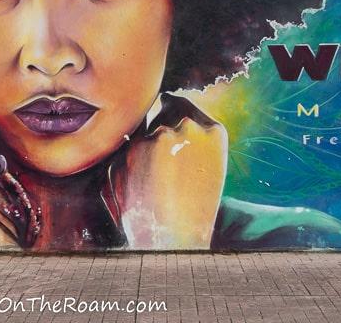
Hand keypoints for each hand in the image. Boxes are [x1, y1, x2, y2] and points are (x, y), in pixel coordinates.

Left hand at [107, 95, 227, 248]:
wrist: (172, 240)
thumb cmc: (193, 207)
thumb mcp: (209, 163)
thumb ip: (192, 132)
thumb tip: (165, 101)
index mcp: (213, 130)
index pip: (185, 105)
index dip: (175, 118)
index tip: (172, 133)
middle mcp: (187, 127)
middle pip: (165, 108)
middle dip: (161, 125)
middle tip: (163, 160)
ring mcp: (158, 137)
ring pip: (144, 129)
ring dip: (144, 146)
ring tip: (155, 182)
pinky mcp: (131, 152)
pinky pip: (126, 148)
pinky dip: (128, 163)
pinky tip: (140, 187)